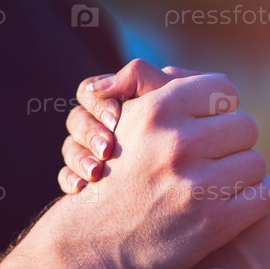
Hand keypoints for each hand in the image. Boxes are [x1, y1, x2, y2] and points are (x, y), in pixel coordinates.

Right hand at [55, 59, 269, 268]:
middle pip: (245, 126)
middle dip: (234, 142)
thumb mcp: (122, 119)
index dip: (221, 108)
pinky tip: (236, 202)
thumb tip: (176, 69)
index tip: (211, 125)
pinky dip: (255, 199)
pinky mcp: (214, 221)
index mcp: (158, 110)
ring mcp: (197, 185)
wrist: (95, 238)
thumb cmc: (115, 172)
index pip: (223, 90)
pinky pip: (265, 194)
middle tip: (217, 158)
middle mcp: (177, 144)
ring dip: (244, 173)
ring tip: (223, 182)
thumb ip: (144, 82)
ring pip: (256, 162)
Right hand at [58, 60, 199, 192]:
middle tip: (107, 149)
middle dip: (89, 132)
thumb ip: (146, 80)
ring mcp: (94, 153)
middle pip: (76, 119)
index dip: (99, 101)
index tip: (117, 119)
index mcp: (118, 100)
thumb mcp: (175, 104)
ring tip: (95, 172)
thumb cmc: (197, 134)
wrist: (203, 179)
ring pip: (69, 147)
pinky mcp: (91, 181)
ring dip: (78, 157)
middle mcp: (102, 124)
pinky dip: (70, 180)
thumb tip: (106, 85)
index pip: (92, 90)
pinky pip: (66, 176)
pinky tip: (80, 188)